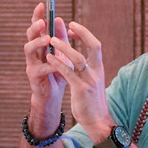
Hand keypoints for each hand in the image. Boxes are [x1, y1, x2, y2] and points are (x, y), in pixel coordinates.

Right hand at [24, 2, 70, 109]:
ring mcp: (31, 63)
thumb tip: (59, 19)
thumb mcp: (62, 52)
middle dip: (35, 27)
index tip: (42, 4)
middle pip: (29, 35)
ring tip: (47, 39)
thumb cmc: (58, 72)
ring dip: (38, 43)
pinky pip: (39, 69)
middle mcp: (33, 52)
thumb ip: (61, 38)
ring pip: (28, 49)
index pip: (37, 27)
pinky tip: (57, 63)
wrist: (54, 94)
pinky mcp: (34, 76)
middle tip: (43, 22)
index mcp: (40, 44)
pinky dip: (49, 65)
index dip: (37, 15)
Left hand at [46, 22, 114, 139]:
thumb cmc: (91, 102)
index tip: (72, 28)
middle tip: (67, 25)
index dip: (85, 33)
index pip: (95, 45)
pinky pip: (68, 73)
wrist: (97, 122)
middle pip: (94, 46)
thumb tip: (78, 57)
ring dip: (64, 47)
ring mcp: (89, 81)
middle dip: (82, 32)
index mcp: (99, 69)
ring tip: (51, 39)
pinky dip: (58, 63)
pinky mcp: (81, 90)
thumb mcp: (91, 82)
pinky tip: (48, 57)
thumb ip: (86, 69)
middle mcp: (96, 72)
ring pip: (78, 58)